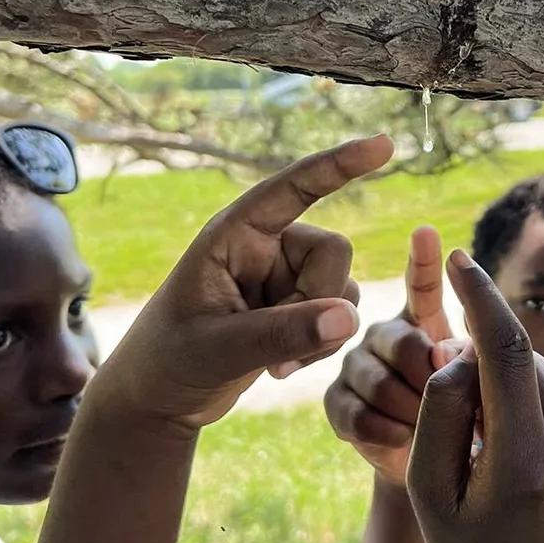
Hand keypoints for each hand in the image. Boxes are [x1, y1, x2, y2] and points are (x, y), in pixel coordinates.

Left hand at [87, 136, 393, 433]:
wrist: (159, 398)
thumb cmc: (169, 361)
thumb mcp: (218, 348)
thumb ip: (282, 332)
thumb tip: (348, 317)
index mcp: (234, 234)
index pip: (293, 187)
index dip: (339, 165)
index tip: (384, 144)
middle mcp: (266, 246)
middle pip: (335, 250)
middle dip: (320, 301)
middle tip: (283, 350)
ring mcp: (285, 276)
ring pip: (343, 286)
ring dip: (322, 332)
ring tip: (275, 364)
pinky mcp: (297, 306)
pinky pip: (340, 314)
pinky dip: (323, 344)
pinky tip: (281, 367)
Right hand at [325, 226, 453, 486]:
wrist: (443, 483)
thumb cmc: (473, 432)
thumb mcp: (480, 395)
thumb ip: (470, 366)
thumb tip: (453, 348)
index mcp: (425, 323)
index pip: (421, 286)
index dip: (423, 261)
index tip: (427, 233)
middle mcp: (386, 333)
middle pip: (403, 341)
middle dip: (434, 379)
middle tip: (461, 410)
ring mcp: (356, 365)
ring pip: (378, 379)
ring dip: (413, 413)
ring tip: (439, 433)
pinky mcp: (335, 402)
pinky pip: (354, 412)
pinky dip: (385, 433)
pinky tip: (405, 441)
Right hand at [407, 250, 543, 542]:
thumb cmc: (458, 535)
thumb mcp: (422, 476)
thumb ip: (440, 400)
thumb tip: (469, 345)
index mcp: (527, 471)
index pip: (506, 354)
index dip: (481, 297)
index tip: (460, 258)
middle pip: (524, 361)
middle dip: (484, 362)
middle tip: (464, 416)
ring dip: (512, 381)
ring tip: (497, 443)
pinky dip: (539, 397)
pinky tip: (528, 442)